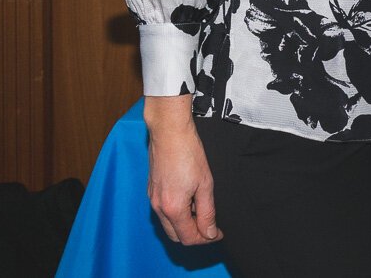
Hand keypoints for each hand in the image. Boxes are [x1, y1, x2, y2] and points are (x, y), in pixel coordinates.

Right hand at [144, 95, 220, 244]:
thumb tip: (210, 233)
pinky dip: (177, 213)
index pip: (189, 238)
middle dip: (195, 235)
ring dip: (185, 224)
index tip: (219, 233)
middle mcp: (159, 207)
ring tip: (202, 209)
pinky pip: (163, 212)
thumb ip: (207, 212)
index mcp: (173, 209)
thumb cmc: (189, 153)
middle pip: (176, 236)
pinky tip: (190, 199)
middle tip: (212, 225)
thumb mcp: (205, 184)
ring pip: (169, 224)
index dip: (206, 239)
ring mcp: (153, 199)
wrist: (169, 132)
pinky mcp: (151, 190)